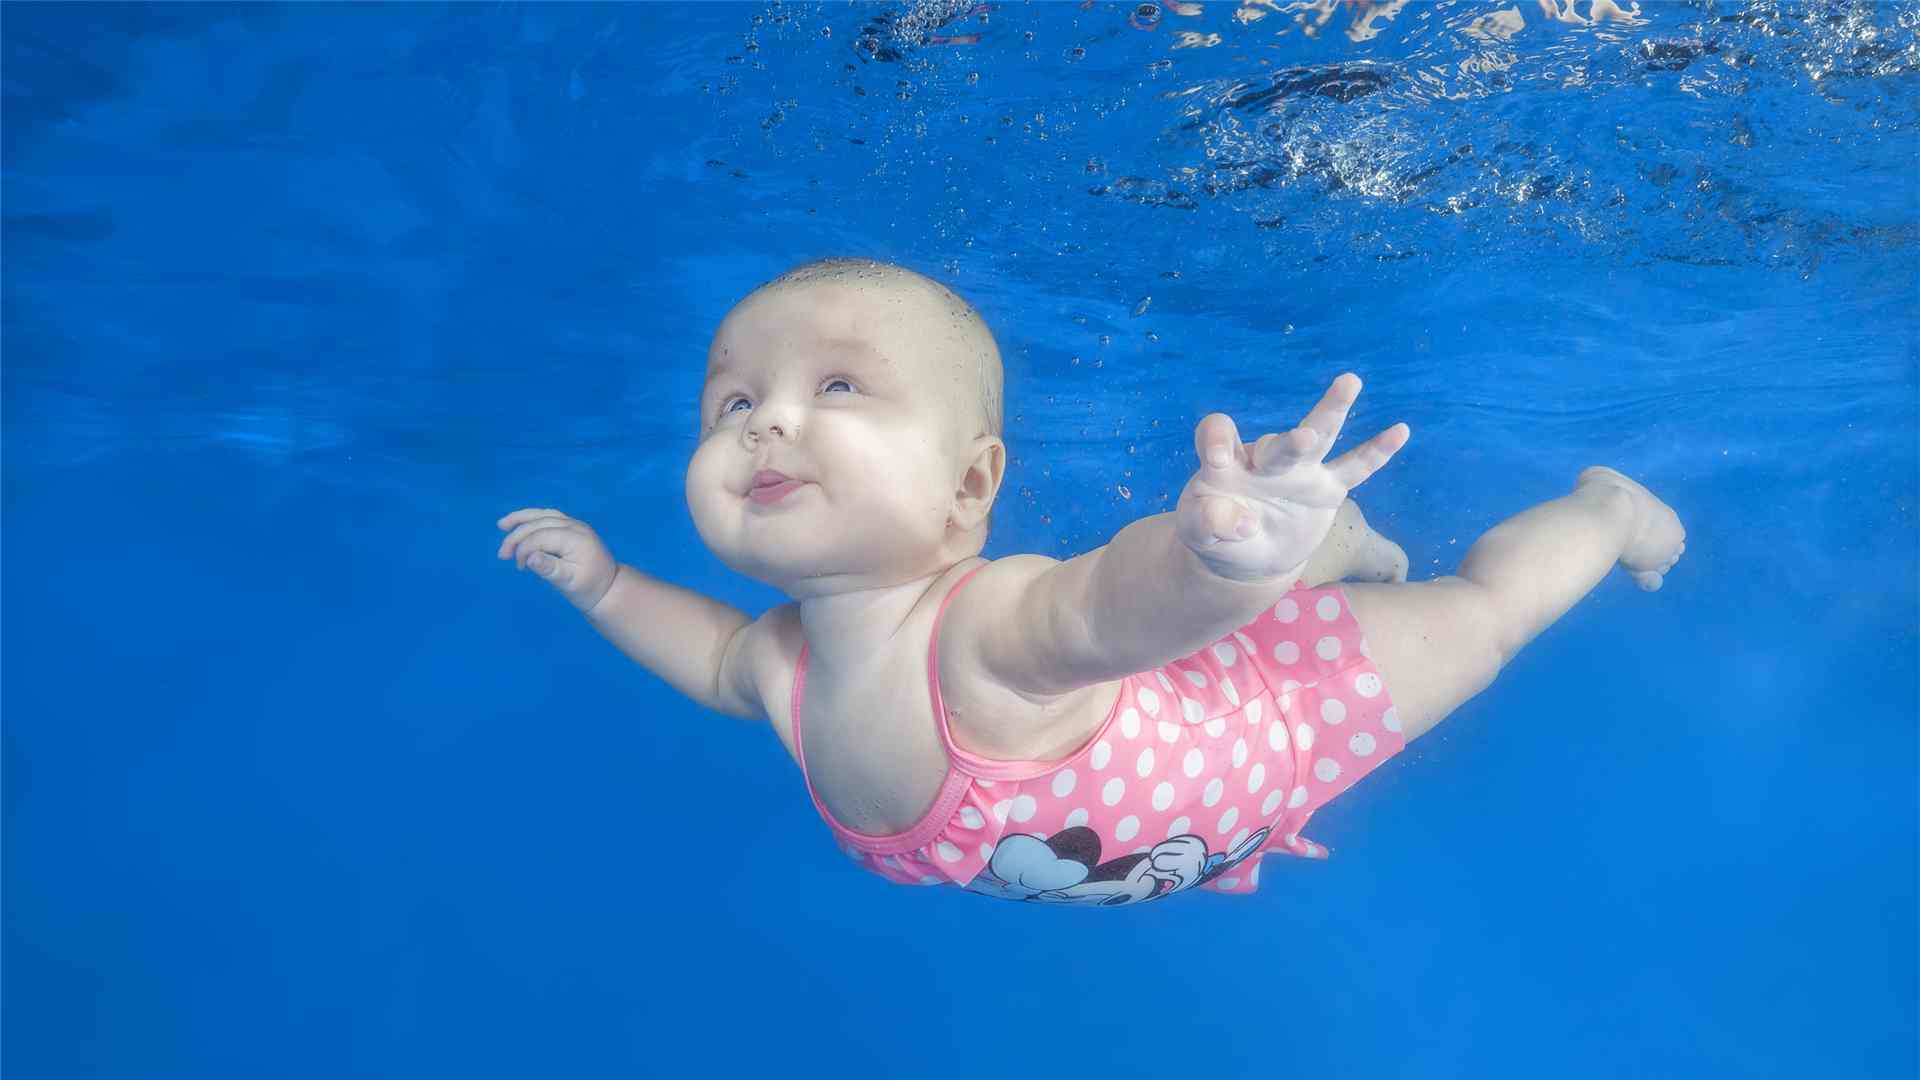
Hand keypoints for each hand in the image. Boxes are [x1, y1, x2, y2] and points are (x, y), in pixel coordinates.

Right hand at [496, 508, 620, 613]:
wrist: (609, 587)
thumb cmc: (589, 588)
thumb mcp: (569, 583)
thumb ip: (550, 569)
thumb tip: (530, 558)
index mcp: (576, 539)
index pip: (541, 537)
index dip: (524, 548)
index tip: (519, 567)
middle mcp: (575, 526)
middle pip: (539, 524)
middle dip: (517, 537)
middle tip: (502, 555)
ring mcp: (574, 524)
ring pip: (543, 514)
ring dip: (521, 520)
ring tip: (501, 525)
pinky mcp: (572, 527)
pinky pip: (549, 516)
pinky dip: (532, 518)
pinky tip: (520, 522)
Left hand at [1174, 373, 1409, 582]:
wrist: (1247, 554)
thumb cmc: (1216, 531)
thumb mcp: (1197, 532)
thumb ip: (1206, 524)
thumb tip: (1242, 521)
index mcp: (1225, 463)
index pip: (1217, 434)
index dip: (1217, 438)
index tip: (1216, 453)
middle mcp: (1264, 459)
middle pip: (1276, 441)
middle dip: (1290, 441)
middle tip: (1304, 438)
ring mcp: (1299, 471)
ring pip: (1320, 437)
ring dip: (1331, 411)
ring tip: (1349, 382)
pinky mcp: (1326, 489)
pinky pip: (1355, 468)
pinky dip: (1376, 452)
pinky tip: (1400, 431)